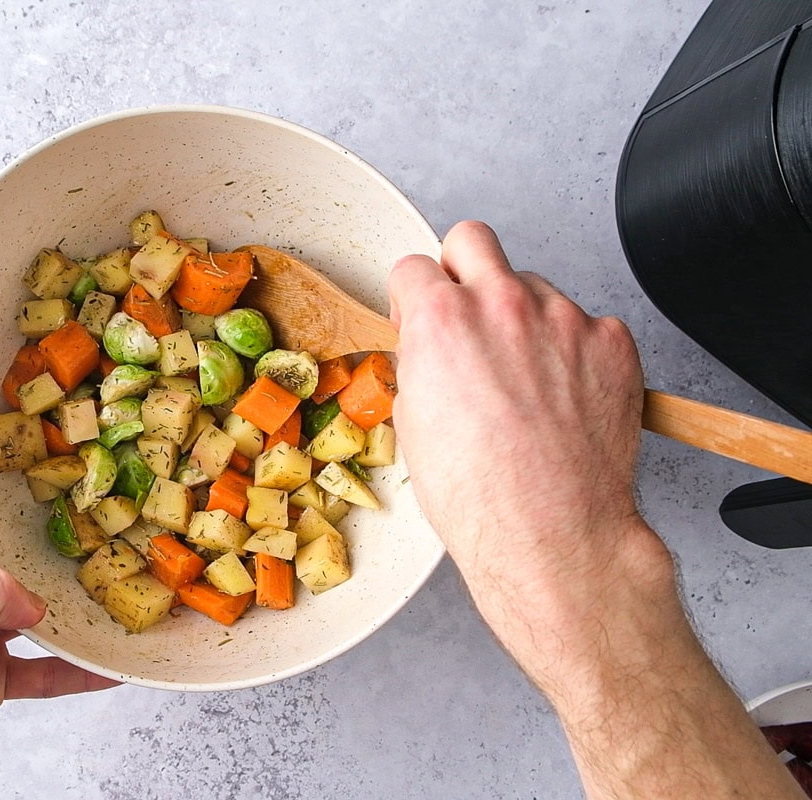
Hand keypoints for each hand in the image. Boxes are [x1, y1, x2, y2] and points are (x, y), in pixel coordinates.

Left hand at [0, 501, 117, 799]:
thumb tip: (30, 597)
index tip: (13, 461)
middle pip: (3, 559)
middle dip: (42, 544)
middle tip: (86, 525)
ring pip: (30, 613)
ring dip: (68, 608)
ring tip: (107, 594)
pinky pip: (40, 670)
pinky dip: (73, 670)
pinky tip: (103, 669)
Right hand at [388, 221, 655, 663]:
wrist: (551, 531)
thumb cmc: (479, 495)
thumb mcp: (412, 425)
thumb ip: (420, 366)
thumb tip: (428, 355)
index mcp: (441, 320)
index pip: (413, 266)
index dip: (411, 296)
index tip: (419, 315)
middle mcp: (502, 304)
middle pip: (472, 240)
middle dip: (461, 269)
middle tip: (465, 312)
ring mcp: (563, 318)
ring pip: (533, 286)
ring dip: (522, 317)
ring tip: (524, 380)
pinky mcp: (610, 341)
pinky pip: (584, 324)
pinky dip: (572, 351)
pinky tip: (563, 396)